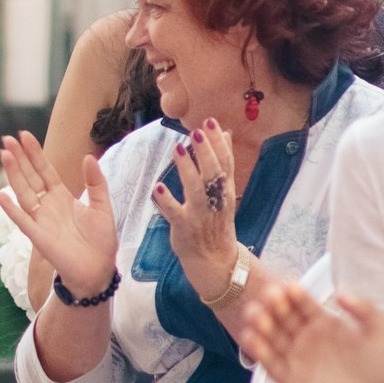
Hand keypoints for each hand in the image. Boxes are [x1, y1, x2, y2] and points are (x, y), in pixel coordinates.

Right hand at [0, 131, 117, 298]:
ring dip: (13, 174)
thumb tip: (88, 157)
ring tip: (3, 154)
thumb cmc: (100, 241)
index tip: (24, 135)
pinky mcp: (38, 236)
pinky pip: (22, 220)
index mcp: (62, 197)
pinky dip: (10, 208)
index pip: (45, 170)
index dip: (35, 153)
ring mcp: (41, 220)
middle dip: (19, 158)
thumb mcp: (103, 206)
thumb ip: (95, 182)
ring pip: (23, 192)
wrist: (98, 270)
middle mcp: (47, 206)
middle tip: (7, 138)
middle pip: (30, 177)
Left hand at [151, 119, 244, 304]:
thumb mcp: (224, 192)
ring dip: (187, 168)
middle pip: (213, 172)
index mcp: (224, 191)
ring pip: (195, 189)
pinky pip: (175, 213)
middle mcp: (215, 200)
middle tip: (196, 130)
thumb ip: (223, 163)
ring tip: (178, 148)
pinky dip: (167, 201)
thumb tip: (226, 133)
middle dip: (206, 151)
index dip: (219, 142)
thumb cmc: (217, 222)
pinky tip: (157, 187)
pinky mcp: (184, 228)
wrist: (216, 260)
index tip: (210, 122)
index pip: (225, 162)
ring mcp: (200, 214)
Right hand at [239, 285, 383, 382]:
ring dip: (261, 325)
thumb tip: (341, 295)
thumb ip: (365, 310)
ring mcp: (296, 358)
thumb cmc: (383, 367)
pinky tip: (251, 338)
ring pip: (271, 338)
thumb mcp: (382, 332)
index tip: (289, 287)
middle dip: (273, 306)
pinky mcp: (289, 379)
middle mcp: (305, 338)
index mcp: (324, 323)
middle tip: (269, 297)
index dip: (295, 295)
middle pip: (283, 317)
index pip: (303, 304)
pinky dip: (259, 352)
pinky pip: (270, 364)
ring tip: (256, 315)